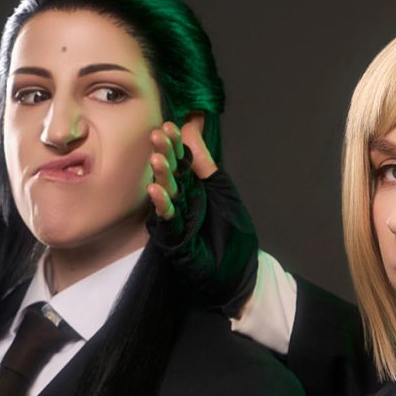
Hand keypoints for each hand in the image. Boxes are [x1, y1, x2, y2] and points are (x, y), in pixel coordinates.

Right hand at [145, 119, 259, 315]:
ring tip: (157, 160)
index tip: (168, 125)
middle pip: (170, 172)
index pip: (181, 160)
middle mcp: (181, 198)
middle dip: (164, 154)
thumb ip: (206, 163)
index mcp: (192, 185)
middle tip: (157, 135)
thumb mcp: (223, 190)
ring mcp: (176, 218)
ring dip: (161, 176)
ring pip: (166, 194)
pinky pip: (167, 220)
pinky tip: (155, 190)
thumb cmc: (233, 230)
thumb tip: (191, 127)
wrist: (240, 270)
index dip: (175, 143)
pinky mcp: (175, 238)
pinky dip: (163, 205)